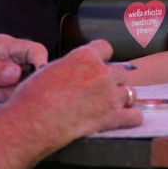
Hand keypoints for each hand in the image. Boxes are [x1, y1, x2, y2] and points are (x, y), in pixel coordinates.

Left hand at [0, 35, 46, 110]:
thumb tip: (16, 73)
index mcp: (4, 47)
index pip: (33, 50)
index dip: (40, 62)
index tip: (36, 77)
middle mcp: (10, 61)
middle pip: (34, 73)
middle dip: (22, 85)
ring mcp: (8, 78)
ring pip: (25, 88)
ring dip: (11, 95)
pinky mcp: (4, 94)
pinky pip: (15, 99)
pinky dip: (7, 103)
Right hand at [0, 40, 142, 139]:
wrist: (33, 119)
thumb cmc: (33, 96)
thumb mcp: (49, 70)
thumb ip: (68, 67)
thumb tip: (70, 73)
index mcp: (85, 56)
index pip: (106, 48)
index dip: (103, 58)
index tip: (100, 65)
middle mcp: (102, 72)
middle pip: (121, 72)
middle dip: (113, 81)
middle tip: (101, 92)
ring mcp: (110, 95)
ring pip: (129, 93)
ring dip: (122, 99)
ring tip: (111, 107)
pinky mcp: (113, 117)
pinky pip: (134, 116)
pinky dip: (131, 119)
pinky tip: (125, 120)